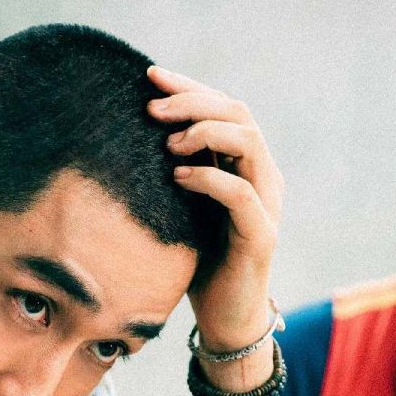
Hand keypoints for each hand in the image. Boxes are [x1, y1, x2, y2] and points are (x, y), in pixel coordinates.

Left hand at [147, 65, 283, 350]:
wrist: (225, 319)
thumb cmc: (198, 261)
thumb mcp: (181, 207)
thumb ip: (172, 171)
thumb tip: (128, 135)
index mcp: (246, 164)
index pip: (225, 107)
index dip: (190, 88)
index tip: (150, 76)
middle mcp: (263, 176)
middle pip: (239, 113)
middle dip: (193, 102)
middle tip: (151, 106)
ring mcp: (267, 204)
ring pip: (248, 142)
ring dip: (204, 133)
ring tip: (167, 143)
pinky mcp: (262, 236)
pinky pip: (241, 194)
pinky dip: (208, 178)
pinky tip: (177, 177)